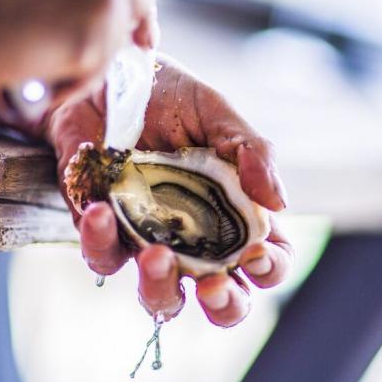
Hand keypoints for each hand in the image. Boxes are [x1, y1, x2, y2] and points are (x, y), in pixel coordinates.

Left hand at [46, 56, 292, 326]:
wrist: (102, 75)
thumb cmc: (168, 95)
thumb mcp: (214, 112)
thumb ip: (251, 151)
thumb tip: (280, 201)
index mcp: (234, 213)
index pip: (266, 259)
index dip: (270, 268)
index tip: (257, 253)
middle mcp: (195, 238)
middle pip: (222, 299)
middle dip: (225, 305)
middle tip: (214, 285)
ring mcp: (149, 240)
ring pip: (160, 296)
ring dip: (160, 286)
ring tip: (156, 255)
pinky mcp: (104, 232)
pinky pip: (104, 256)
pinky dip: (101, 240)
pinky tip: (101, 210)